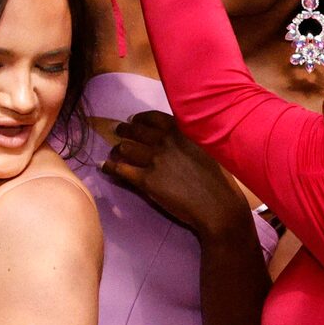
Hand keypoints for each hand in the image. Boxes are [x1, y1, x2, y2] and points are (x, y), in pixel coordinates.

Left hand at [103, 111, 250, 246]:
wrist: (218, 206)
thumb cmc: (220, 181)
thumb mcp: (208, 150)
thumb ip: (189, 140)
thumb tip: (177, 137)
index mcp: (182, 131)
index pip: (153, 118)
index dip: (140, 118)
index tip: (134, 120)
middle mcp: (166, 141)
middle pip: (135, 130)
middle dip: (123, 129)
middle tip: (117, 130)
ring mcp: (154, 160)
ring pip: (125, 148)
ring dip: (116, 148)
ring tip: (113, 151)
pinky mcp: (146, 180)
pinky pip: (121, 169)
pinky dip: (109, 167)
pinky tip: (104, 166)